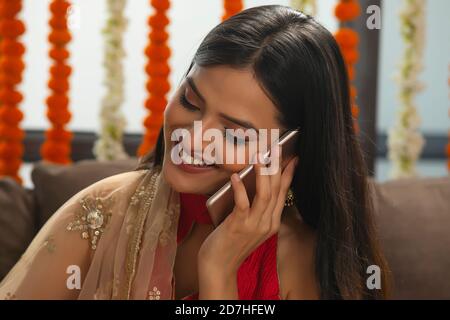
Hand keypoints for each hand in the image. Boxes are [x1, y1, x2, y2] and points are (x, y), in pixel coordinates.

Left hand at [197, 152, 297, 290]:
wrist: (219, 265)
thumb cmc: (230, 242)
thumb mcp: (249, 225)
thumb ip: (254, 207)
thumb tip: (252, 181)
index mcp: (271, 222)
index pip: (283, 194)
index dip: (288, 175)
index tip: (293, 158)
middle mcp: (267, 223)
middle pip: (276, 191)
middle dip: (278, 167)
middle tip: (277, 148)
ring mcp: (254, 225)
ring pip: (265, 195)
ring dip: (263, 175)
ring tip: (260, 157)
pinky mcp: (238, 226)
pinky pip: (243, 204)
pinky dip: (240, 189)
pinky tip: (236, 177)